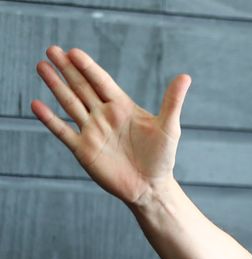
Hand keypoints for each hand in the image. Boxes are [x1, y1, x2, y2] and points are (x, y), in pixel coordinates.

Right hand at [31, 45, 190, 205]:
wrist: (151, 187)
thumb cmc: (162, 157)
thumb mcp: (168, 128)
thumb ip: (172, 101)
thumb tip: (185, 77)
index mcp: (122, 107)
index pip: (101, 81)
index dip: (88, 67)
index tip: (74, 52)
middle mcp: (104, 115)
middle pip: (81, 87)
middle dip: (66, 69)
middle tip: (52, 50)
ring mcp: (92, 131)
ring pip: (69, 103)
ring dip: (56, 86)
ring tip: (41, 66)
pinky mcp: (83, 149)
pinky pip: (63, 131)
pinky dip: (49, 119)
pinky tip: (36, 104)